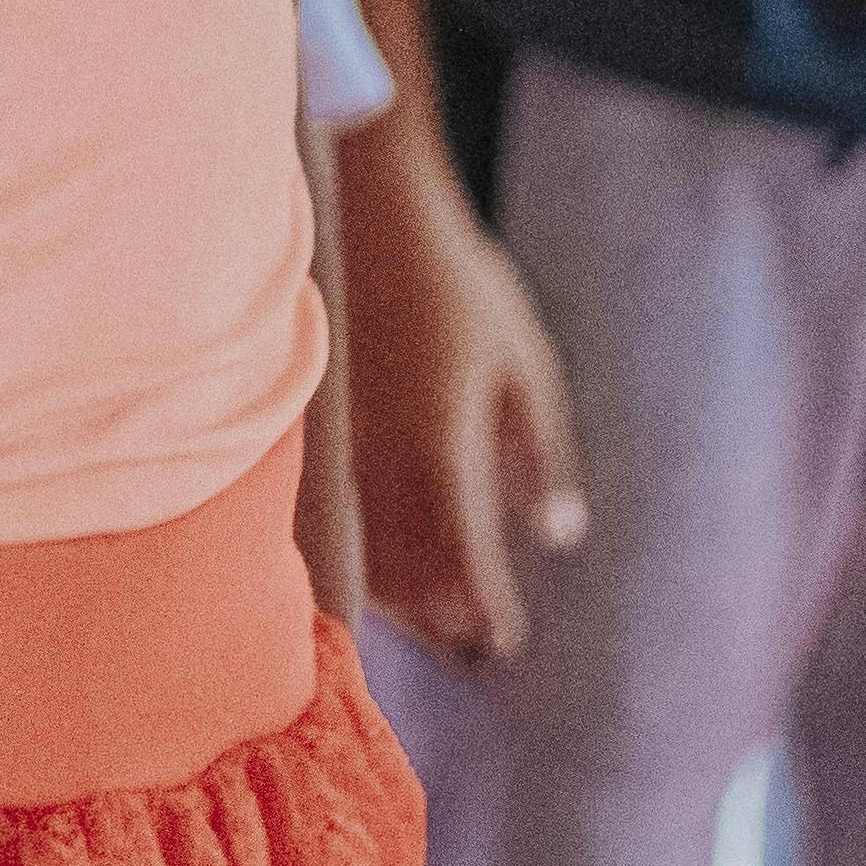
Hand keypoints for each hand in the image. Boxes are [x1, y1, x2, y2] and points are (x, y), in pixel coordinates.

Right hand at [341, 153, 584, 663]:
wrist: (363, 209)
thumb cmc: (456, 283)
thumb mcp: (524, 365)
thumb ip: (543, 455)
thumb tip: (560, 534)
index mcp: (442, 454)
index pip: (466, 568)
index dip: (485, 615)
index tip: (506, 646)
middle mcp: (382, 466)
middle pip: (411, 579)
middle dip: (444, 624)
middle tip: (473, 656)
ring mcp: (336, 449)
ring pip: (361, 554)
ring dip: (398, 599)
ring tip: (428, 624)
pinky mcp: (305, 430)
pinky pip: (328, 519)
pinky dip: (356, 555)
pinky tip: (370, 563)